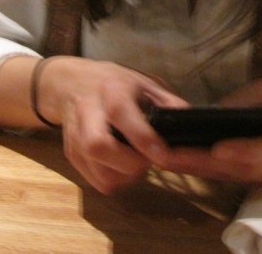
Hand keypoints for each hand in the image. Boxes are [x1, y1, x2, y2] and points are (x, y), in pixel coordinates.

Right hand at [37, 57, 188, 193]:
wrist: (71, 83)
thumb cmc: (115, 82)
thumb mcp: (144, 83)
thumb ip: (168, 102)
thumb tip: (191, 123)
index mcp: (112, 91)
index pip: (121, 114)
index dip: (143, 139)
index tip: (164, 156)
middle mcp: (88, 112)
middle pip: (99, 145)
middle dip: (129, 163)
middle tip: (147, 160)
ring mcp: (75, 135)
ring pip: (95, 168)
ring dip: (122, 175)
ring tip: (136, 163)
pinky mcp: (70, 153)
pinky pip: (92, 179)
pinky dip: (112, 180)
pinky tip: (121, 167)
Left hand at [157, 79, 261, 183]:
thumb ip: (243, 100)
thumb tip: (212, 111)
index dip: (241, 151)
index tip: (217, 149)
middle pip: (236, 168)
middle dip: (199, 162)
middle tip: (167, 154)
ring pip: (227, 177)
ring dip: (195, 169)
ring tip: (164, 158)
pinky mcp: (254, 181)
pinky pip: (226, 177)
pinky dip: (202, 170)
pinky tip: (179, 161)